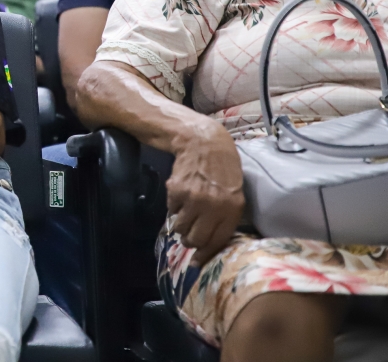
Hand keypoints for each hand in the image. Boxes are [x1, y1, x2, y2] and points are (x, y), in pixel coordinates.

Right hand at [167, 120, 244, 264]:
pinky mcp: (176, 191)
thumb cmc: (224, 171)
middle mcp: (213, 206)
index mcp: (232, 209)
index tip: (197, 263)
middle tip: (189, 237)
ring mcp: (193, 199)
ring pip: (181, 228)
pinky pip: (171, 211)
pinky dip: (175, 209)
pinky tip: (182, 198)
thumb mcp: (234, 195)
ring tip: (186, 215)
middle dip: (190, 241)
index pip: (217, 241)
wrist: (204, 144)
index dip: (206, 254)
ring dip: (181, 226)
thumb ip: (225, 218)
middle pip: (196, 239)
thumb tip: (209, 242)